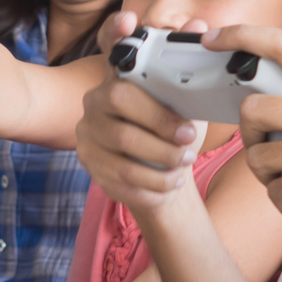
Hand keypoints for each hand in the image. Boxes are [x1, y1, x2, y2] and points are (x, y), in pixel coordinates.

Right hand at [75, 10, 217, 210]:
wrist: (160, 178)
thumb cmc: (172, 134)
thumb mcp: (186, 102)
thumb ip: (189, 67)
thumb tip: (198, 25)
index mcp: (119, 77)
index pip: (112, 47)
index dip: (115, 31)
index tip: (129, 20)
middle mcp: (96, 99)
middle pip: (121, 99)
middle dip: (160, 121)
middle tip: (189, 138)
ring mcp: (88, 132)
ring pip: (122, 142)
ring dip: (161, 156)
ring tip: (184, 162)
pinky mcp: (89, 163)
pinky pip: (119, 173)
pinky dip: (153, 181)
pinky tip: (171, 181)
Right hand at [75, 73, 200, 212]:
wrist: (153, 154)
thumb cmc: (167, 126)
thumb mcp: (175, 107)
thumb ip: (177, 101)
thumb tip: (193, 104)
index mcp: (108, 89)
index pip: (122, 97)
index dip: (158, 117)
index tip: (188, 133)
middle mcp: (91, 117)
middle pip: (123, 137)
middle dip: (163, 151)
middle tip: (188, 156)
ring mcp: (88, 147)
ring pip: (125, 170)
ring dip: (159, 177)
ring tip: (181, 174)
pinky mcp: (94, 173)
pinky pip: (124, 189)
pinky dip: (152, 192)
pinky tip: (169, 186)